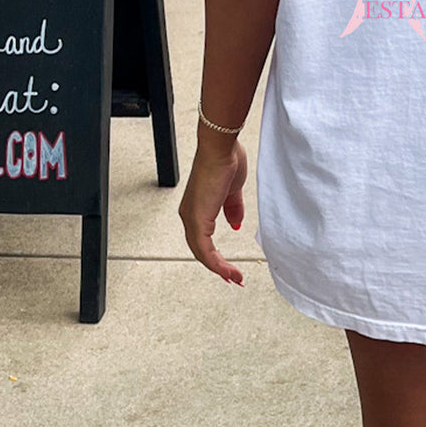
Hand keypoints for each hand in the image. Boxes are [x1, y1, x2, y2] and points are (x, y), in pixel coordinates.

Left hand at [178, 136, 247, 285]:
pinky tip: (228, 270)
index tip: (230, 267)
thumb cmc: (226, 161)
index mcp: (197, 208)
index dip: (216, 255)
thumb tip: (236, 225)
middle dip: (218, 267)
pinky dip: (216, 263)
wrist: (221, 148)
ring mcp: (192, 218)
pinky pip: (204, 249)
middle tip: (234, 278)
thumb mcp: (233, 191)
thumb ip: (233, 209)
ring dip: (219, 268)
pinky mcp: (197, 219)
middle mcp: (190, 215)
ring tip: (235, 278)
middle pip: (201, 250)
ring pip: (202, 253)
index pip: (203, 239)